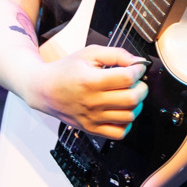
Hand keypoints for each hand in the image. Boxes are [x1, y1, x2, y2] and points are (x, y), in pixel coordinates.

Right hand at [27, 45, 149, 139]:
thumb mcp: (89, 53)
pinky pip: (119, 133)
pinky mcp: (91, 129)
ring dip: (136, 104)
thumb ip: (116, 54)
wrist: (44, 90)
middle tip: (137, 82)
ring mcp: (92, 118)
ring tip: (129, 95)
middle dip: (142, 88)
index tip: (138, 68)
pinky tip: (121, 110)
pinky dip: (126, 123)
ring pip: (129, 116)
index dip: (138, 71)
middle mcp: (92, 102)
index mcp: (90, 81)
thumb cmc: (66, 70)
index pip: (127, 78)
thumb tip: (137, 62)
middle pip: (132, 99)